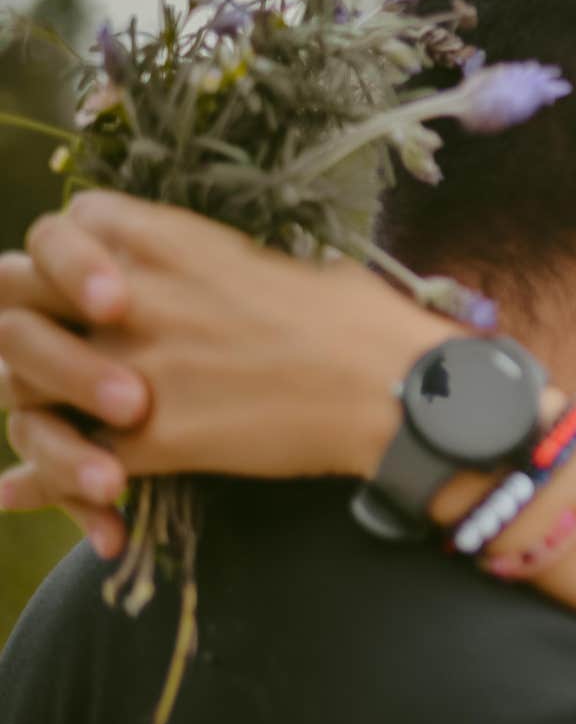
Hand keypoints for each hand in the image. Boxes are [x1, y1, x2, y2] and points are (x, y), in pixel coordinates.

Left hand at [0, 192, 461, 549]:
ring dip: (29, 410)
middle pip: (9, 298)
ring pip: (23, 385)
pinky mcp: (151, 438)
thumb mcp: (269, 262)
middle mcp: (131, 295)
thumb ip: (202, 266)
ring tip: (44, 431)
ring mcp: (132, 367)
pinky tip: (13, 494)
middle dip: (15, 327)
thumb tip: (198, 281)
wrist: (390, 388)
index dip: (57, 260)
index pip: (58, 229)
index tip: (82, 289)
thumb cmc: (357, 319)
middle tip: (37, 355)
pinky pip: (65, 465)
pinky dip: (40, 485)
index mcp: (163, 238)